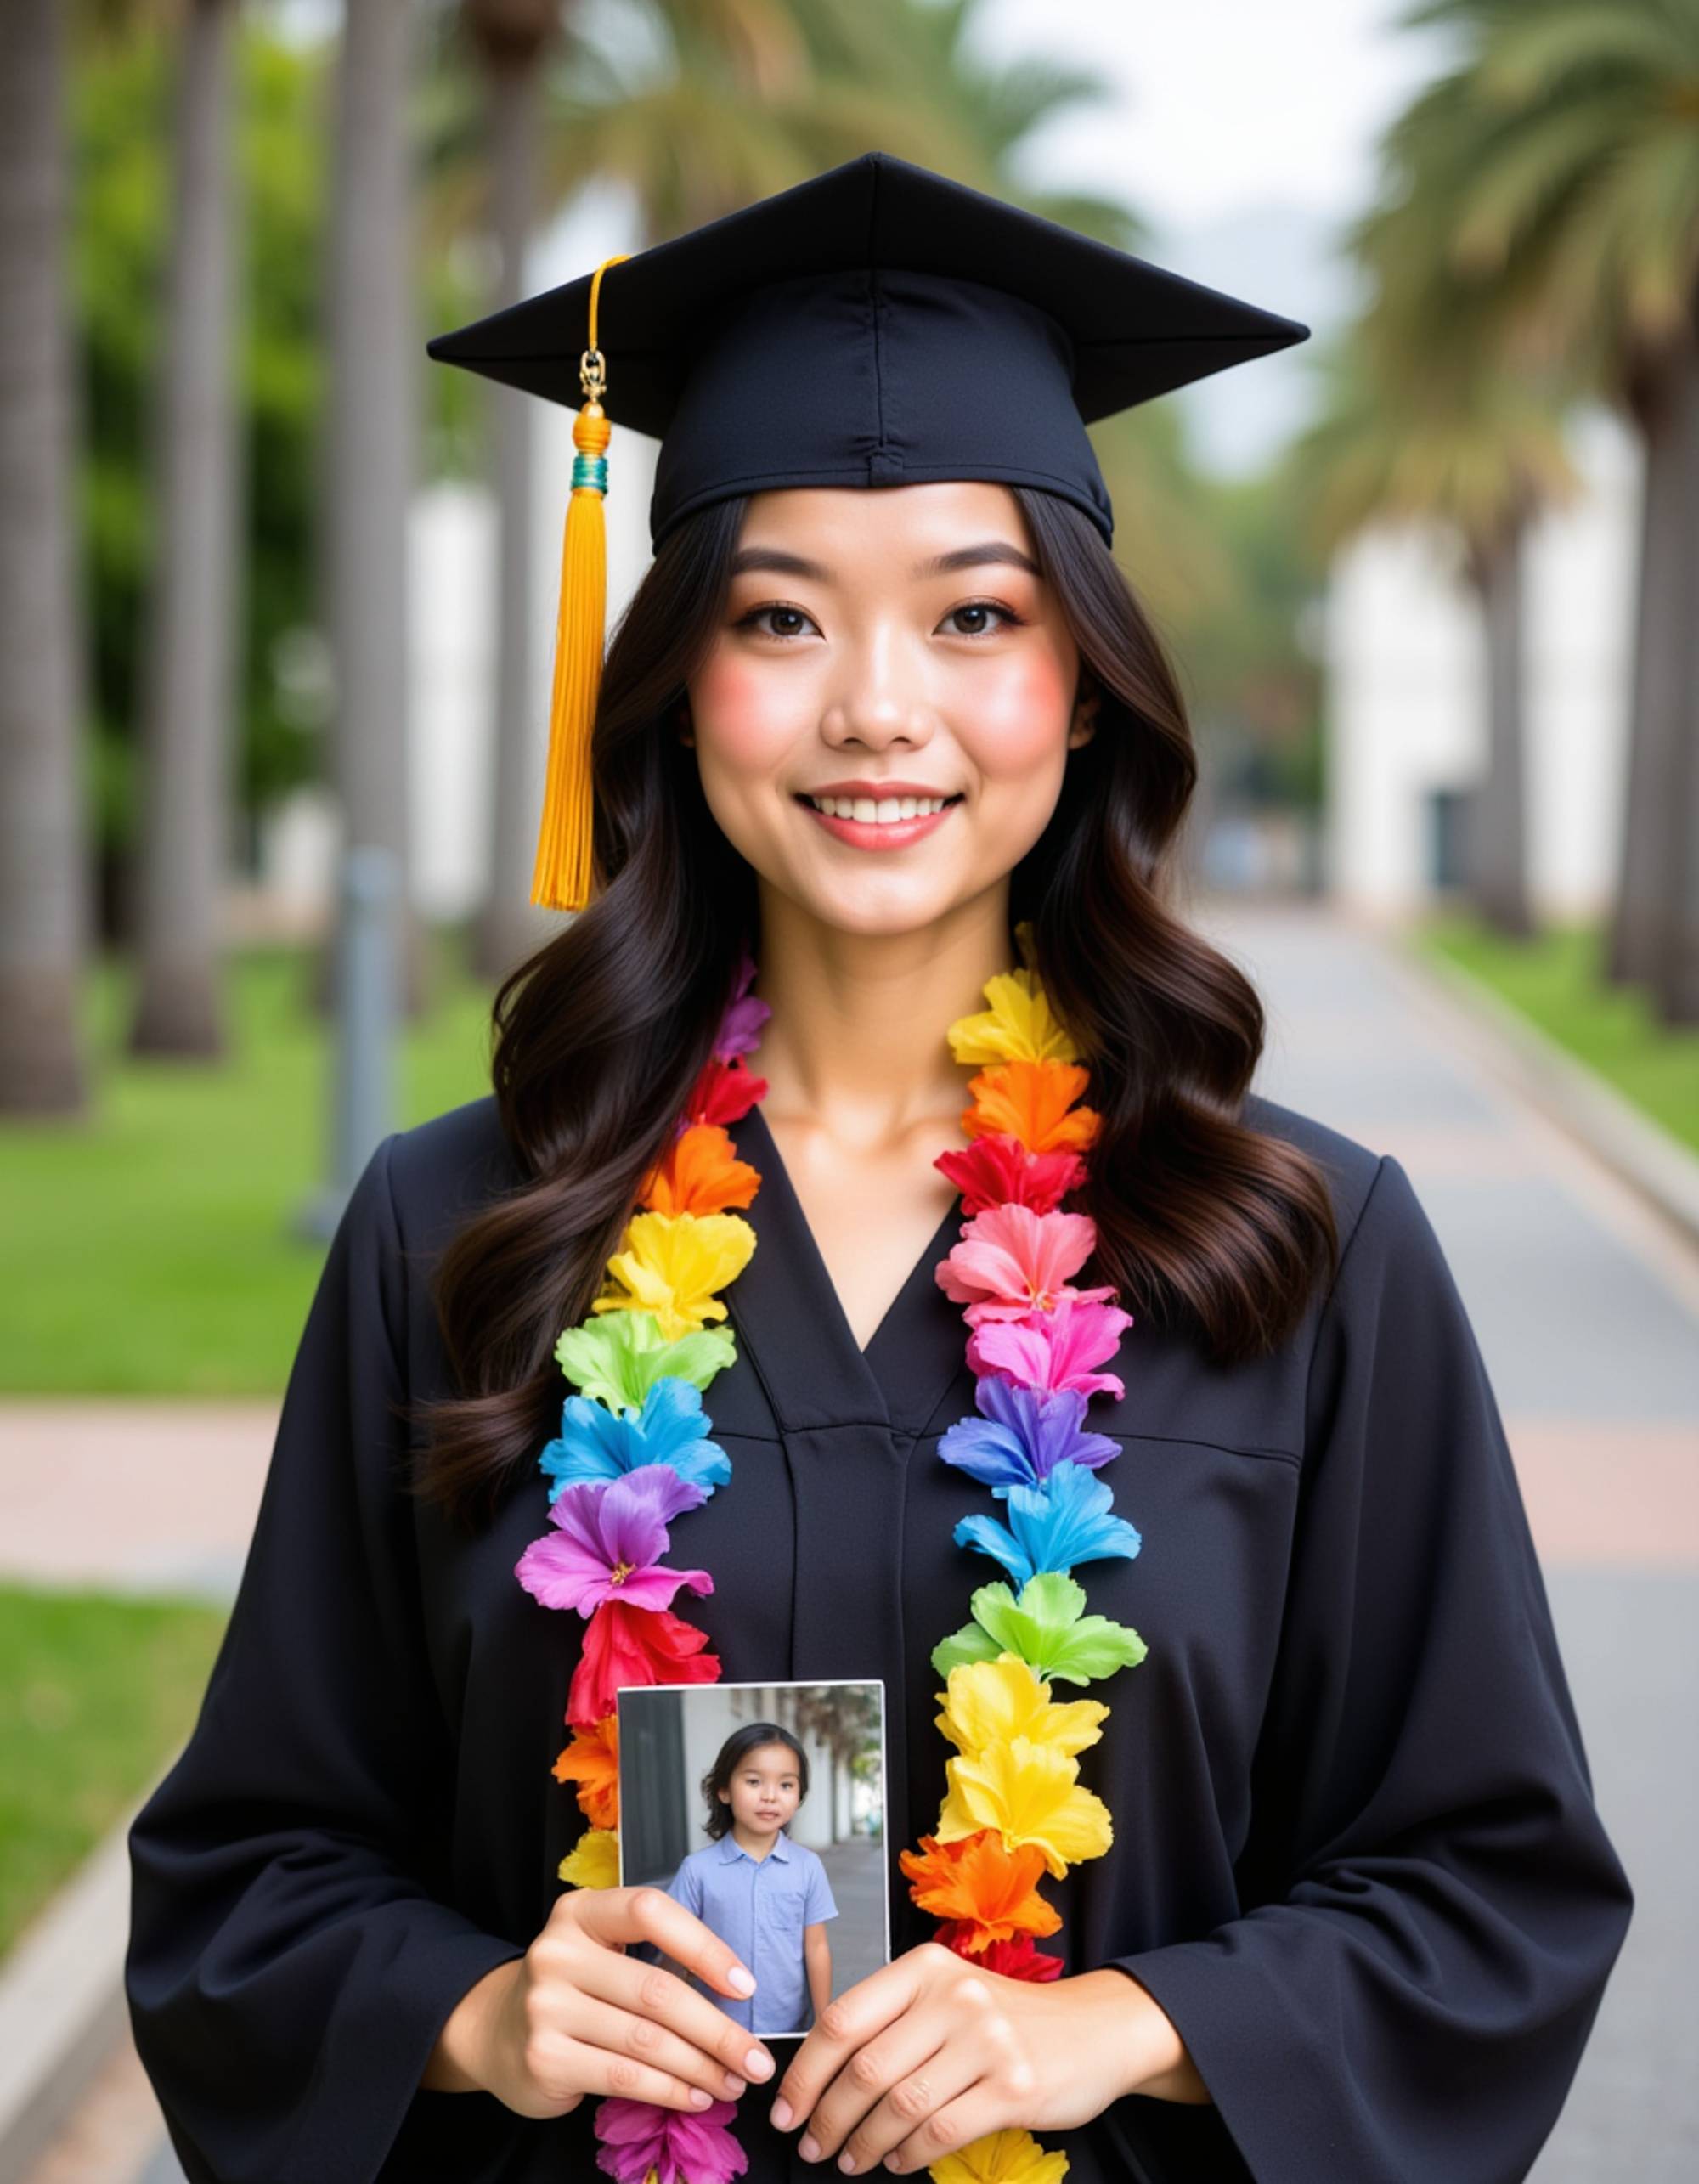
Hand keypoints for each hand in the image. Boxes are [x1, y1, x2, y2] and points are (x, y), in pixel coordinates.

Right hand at [421, 1884, 777, 2118]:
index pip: (651, 1912)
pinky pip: (624, 2076)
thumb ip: (651, 1958)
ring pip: (646, 2040)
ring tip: (733, 2082)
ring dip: (701, 2068)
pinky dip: (669, 2091)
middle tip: (757, 2059)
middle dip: (718, 2030)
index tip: (746, 1986)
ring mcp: (545, 2006)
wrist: (495, 2032)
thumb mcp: (601, 1951)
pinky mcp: (545, 2058)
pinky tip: (695, 2097)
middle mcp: (558, 1952)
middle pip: (657, 1990)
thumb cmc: (572, 1988)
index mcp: (580, 1912)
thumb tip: (733, 1997)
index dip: (704, 1946)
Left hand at [767, 1943, 1205, 2173]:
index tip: (787, 2109)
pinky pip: (940, 2131)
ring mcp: (986, 2040)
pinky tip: (896, 2162)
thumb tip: (817, 2073)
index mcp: (924, 1967)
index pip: (843, 2020)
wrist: (1094, 2028)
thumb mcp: (946, 1995)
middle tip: (813, 2146)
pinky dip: (908, 2155)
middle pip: (865, 2070)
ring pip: (899, 2106)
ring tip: (850, 2160)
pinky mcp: (1013, 2087)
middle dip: (828, 2118)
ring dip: (863, 2144)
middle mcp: (953, 1996)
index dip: (806, 2072)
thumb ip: (891, 2021)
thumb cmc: (1005, 2017)